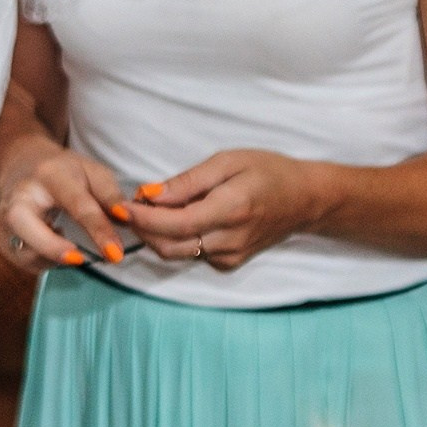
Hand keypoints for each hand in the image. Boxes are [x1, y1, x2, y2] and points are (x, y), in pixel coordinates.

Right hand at [0, 140, 127, 273]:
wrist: (22, 166)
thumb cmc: (64, 172)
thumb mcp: (92, 173)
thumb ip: (111, 196)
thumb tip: (125, 220)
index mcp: (49, 175)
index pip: (76, 204)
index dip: (98, 230)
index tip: (115, 253)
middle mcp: (18, 195)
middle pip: (24, 224)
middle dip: (50, 247)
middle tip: (79, 259)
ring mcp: (2, 215)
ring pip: (23, 249)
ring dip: (53, 256)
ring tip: (67, 241)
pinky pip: (22, 259)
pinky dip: (42, 259)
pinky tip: (50, 241)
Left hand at [122, 151, 336, 270]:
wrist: (305, 200)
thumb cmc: (268, 172)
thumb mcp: (228, 162)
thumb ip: (187, 181)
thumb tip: (150, 194)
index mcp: (230, 211)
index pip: (174, 225)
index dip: (142, 219)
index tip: (121, 206)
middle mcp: (228, 241)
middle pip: (168, 247)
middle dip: (142, 229)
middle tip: (132, 205)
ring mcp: (228, 257)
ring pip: (176, 253)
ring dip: (156, 234)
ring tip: (154, 208)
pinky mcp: (227, 264)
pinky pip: (190, 254)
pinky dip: (176, 238)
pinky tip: (179, 219)